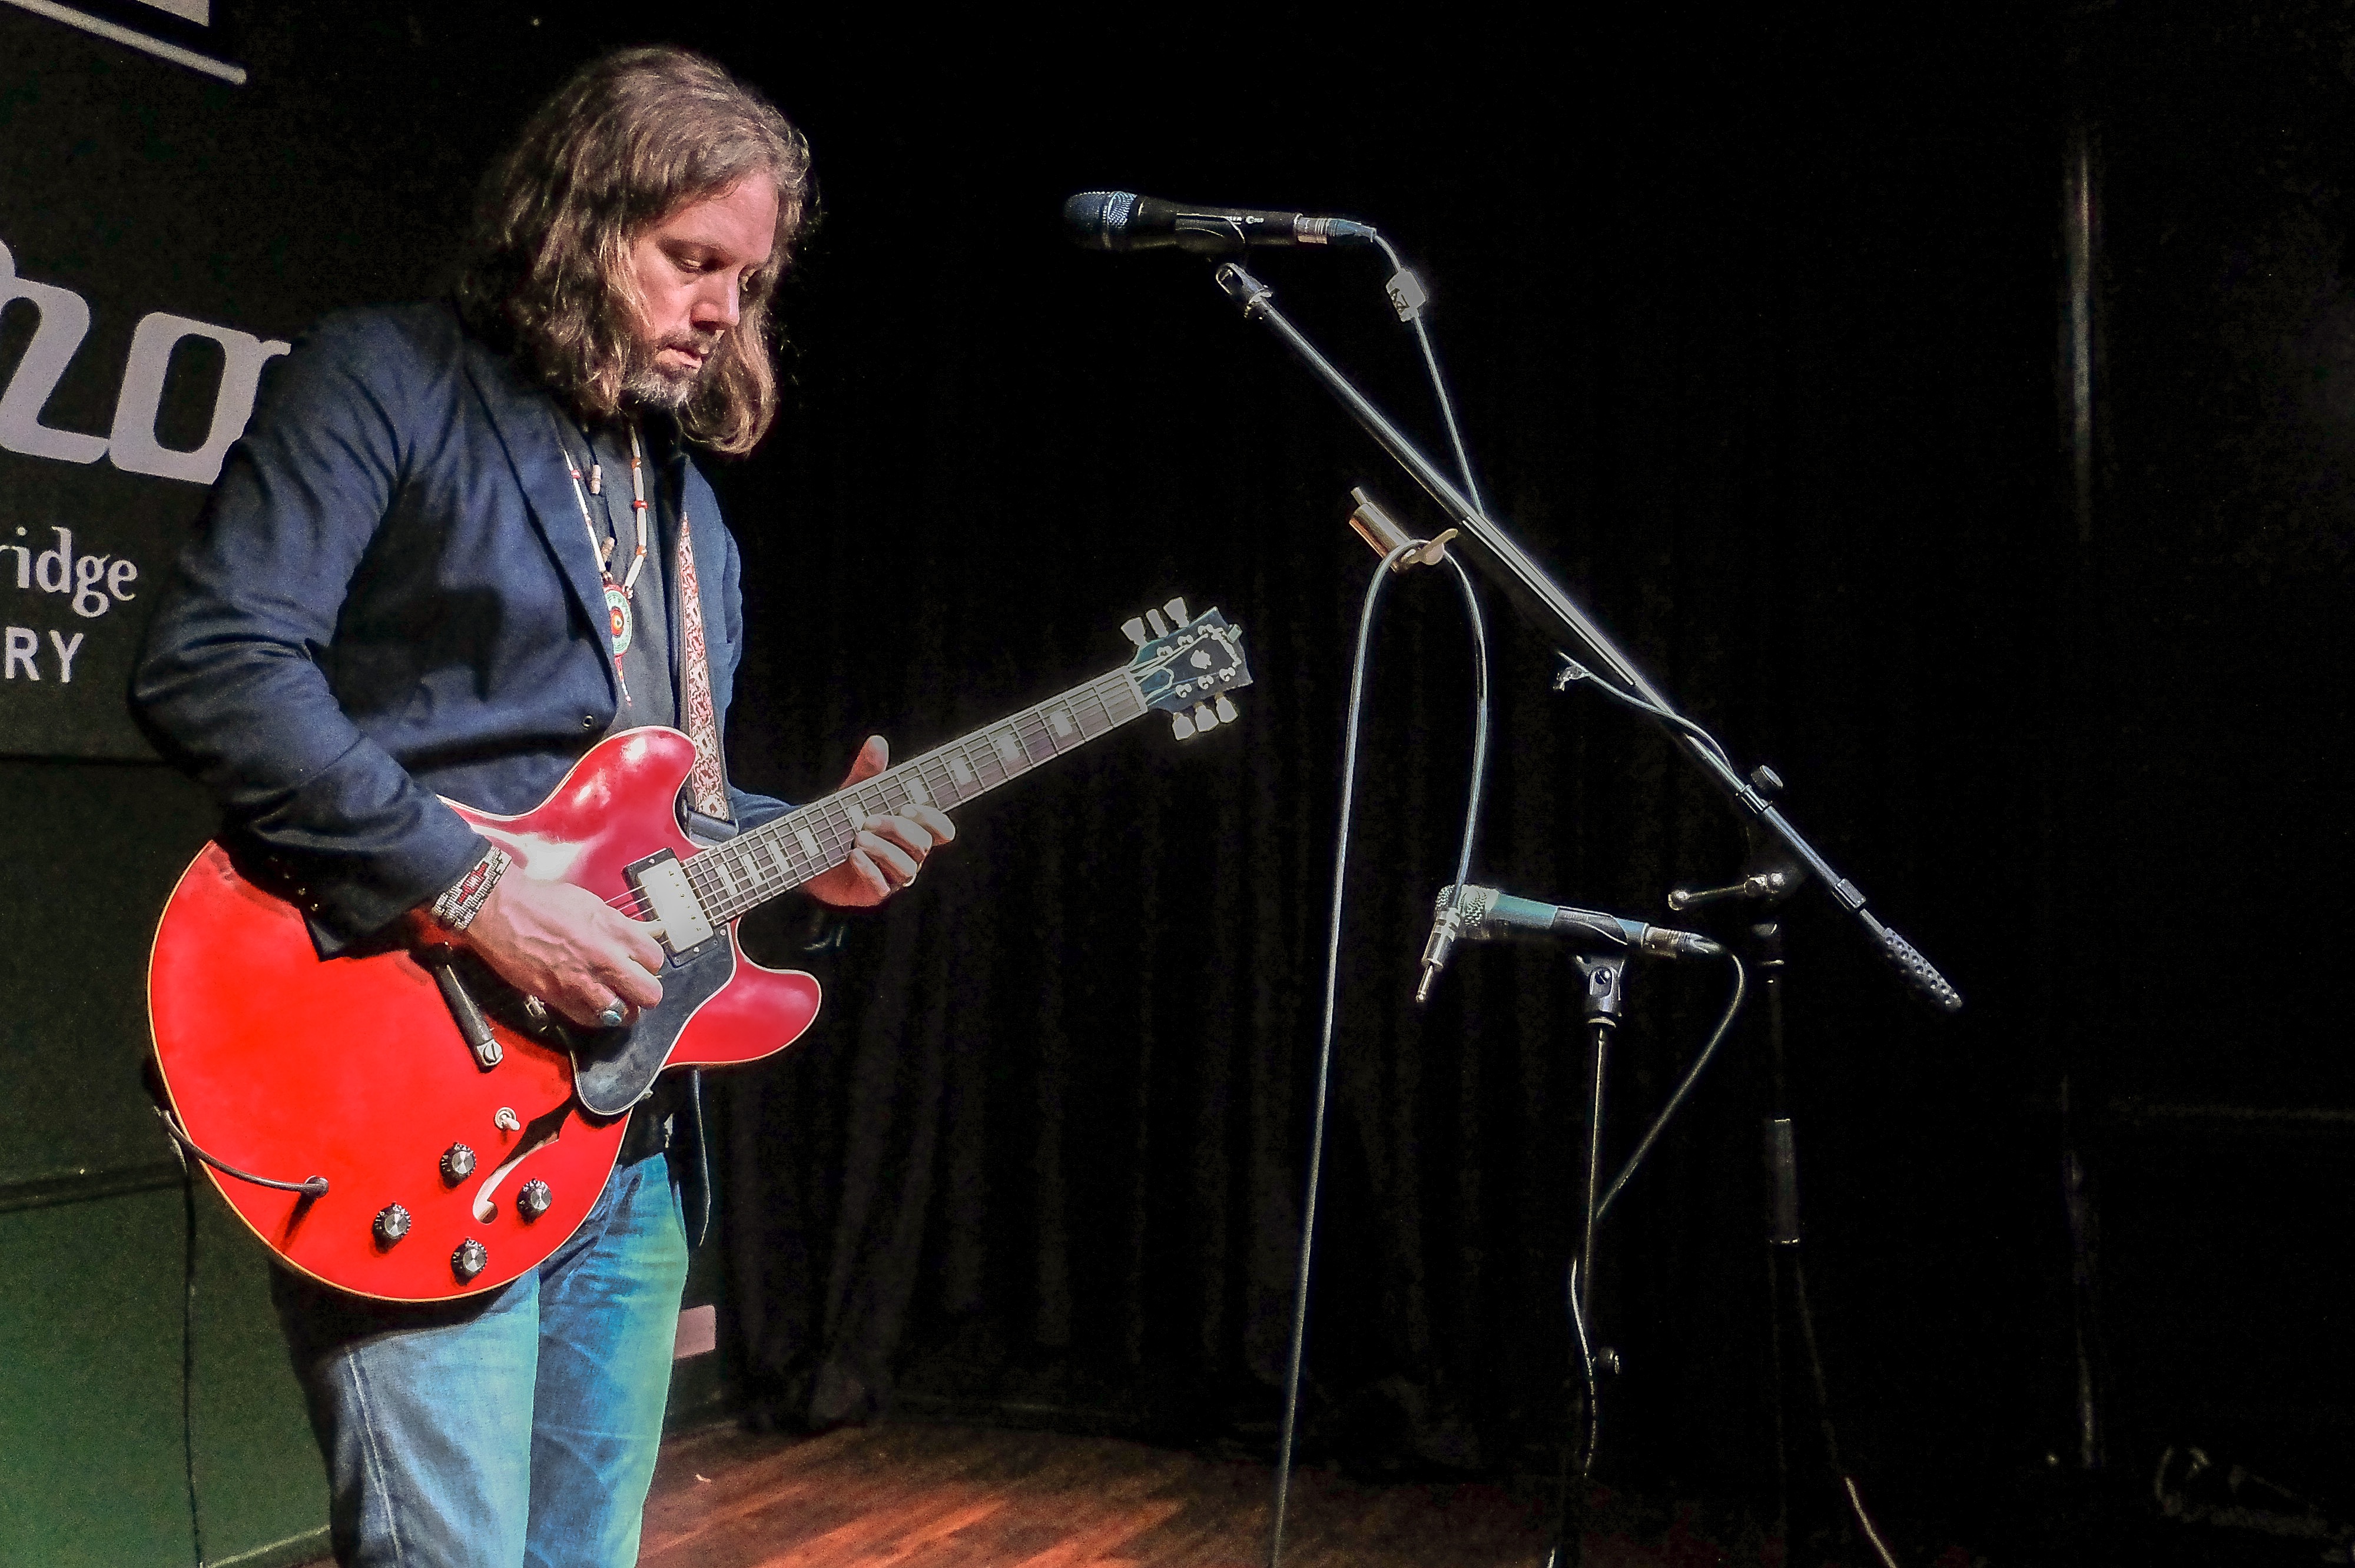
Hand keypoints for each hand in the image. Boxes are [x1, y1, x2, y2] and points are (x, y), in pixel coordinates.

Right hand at [458, 871, 665, 1028]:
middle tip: (634, 984)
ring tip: (616, 998)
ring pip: (625, 1014)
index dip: (650, 961)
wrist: (501, 912)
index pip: (656, 958)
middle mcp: (604, 960)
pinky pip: (593, 1020)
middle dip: (646, 990)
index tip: (642, 960)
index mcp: (614, 931)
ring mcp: (582, 983)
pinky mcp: (559, 999)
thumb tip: (651, 930)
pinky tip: (594, 1004)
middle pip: (650, 993)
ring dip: (625, 1009)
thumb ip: (624, 924)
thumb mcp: (592, 904)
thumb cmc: (543, 903)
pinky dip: (598, 1016)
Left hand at [802, 735, 956, 908]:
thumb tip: (877, 741)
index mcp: (911, 831)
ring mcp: (893, 876)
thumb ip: (868, 771)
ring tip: (857, 838)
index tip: (907, 806)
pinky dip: (870, 871)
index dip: (932, 819)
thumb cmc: (841, 820)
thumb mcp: (854, 794)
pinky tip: (853, 856)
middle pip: (923, 846)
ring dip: (884, 850)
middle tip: (868, 819)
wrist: (808, 850)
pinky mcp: (873, 893)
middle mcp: (908, 855)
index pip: (941, 830)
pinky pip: (882, 887)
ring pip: (908, 869)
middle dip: (898, 830)